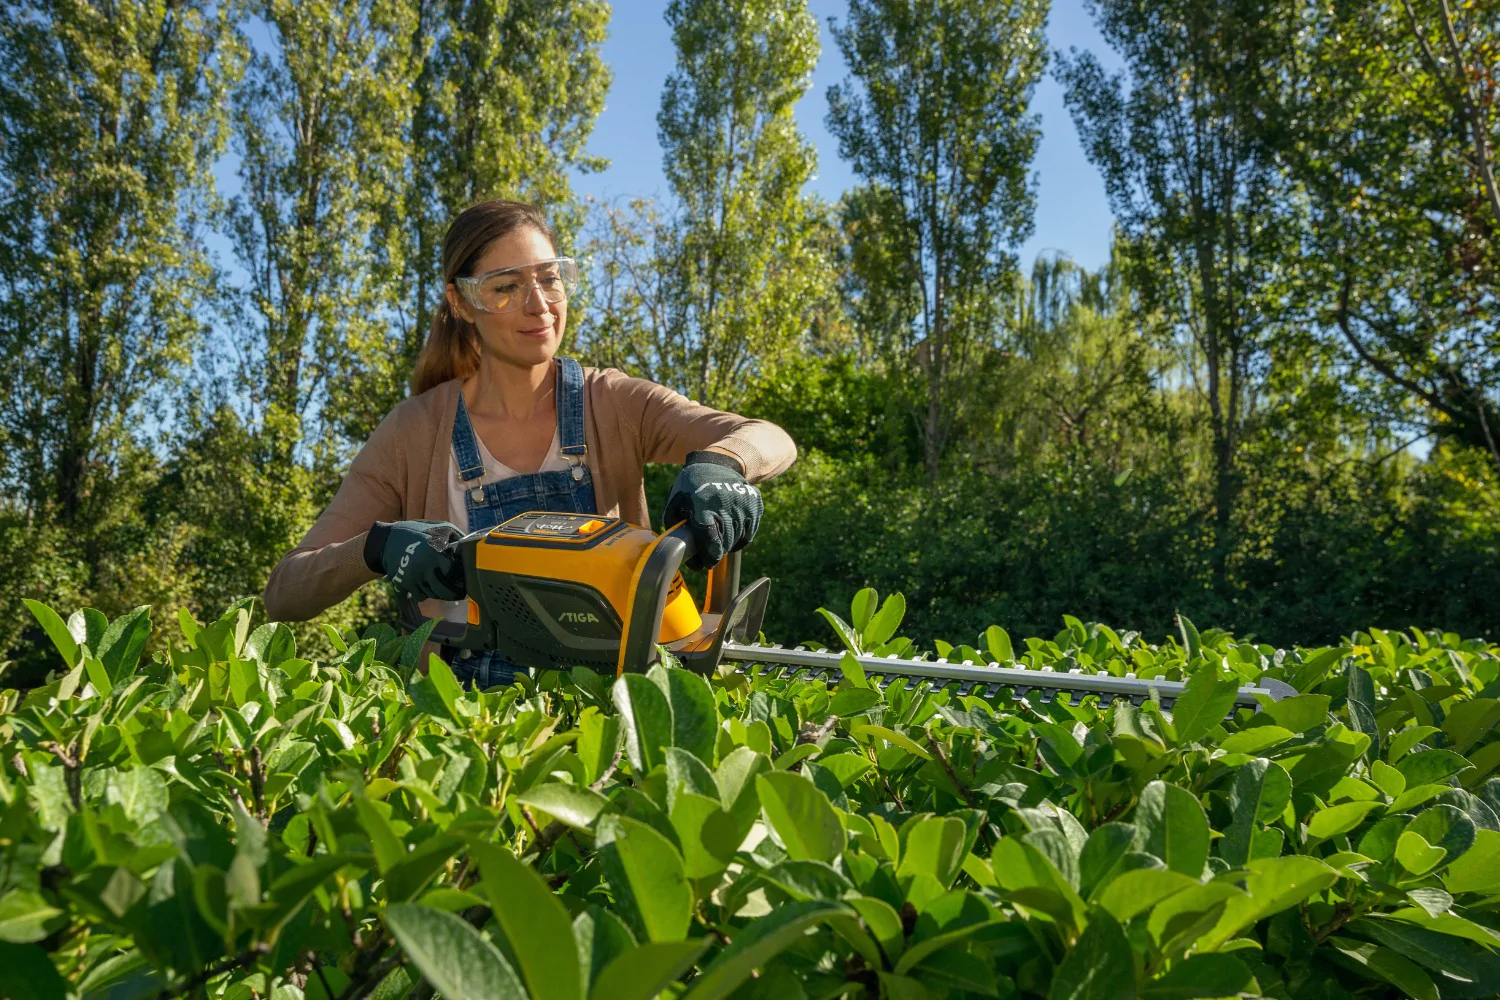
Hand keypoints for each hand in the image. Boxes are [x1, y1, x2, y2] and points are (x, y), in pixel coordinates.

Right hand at [363, 520, 465, 600]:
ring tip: (442, 584)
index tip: (465, 581)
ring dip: (439, 593)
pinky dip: (425, 592)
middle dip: (453, 594)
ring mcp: (413, 578)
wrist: (387, 541)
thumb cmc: (418, 532)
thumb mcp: (442, 528)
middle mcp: (424, 568)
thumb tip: (473, 550)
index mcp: (436, 553)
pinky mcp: (403, 585)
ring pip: (433, 595)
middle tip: (459, 593)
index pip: (455, 575)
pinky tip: (427, 583)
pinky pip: (421, 596)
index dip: (462, 579)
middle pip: (445, 592)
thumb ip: (458, 539)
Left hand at [662, 451, 762, 569]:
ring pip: (737, 540)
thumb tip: (681, 553)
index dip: (709, 556)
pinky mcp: (755, 505)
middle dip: (716, 552)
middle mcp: (726, 503)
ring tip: (717, 537)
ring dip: (727, 545)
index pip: (710, 540)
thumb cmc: (691, 487)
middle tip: (708, 552)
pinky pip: (748, 534)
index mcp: (703, 504)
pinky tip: (729, 531)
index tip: (705, 563)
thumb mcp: (675, 502)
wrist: (718, 463)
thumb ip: (675, 526)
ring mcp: (743, 504)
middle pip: (725, 542)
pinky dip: (739, 538)